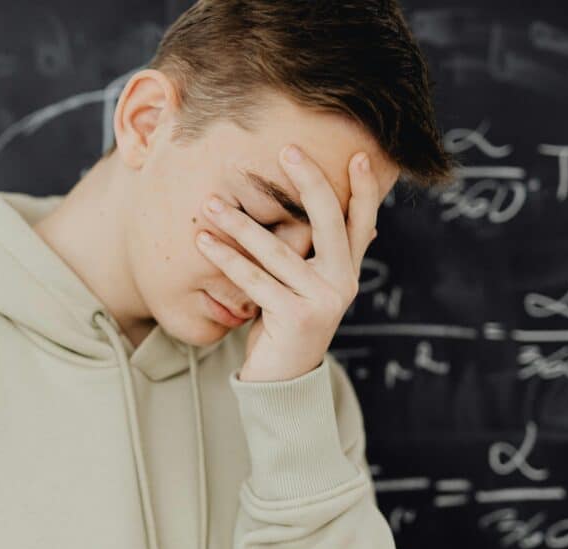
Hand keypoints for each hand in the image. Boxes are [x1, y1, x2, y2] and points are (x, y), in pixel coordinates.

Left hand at [195, 144, 380, 381]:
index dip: (363, 189)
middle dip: (309, 182)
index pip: (361, 222)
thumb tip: (330, 210)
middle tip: (286, 149)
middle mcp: (342, 283)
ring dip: (240, 223)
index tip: (358, 153)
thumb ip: (318, 254)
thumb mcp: (307, 287)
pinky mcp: (295, 317)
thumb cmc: (286, 324)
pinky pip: (254, 280)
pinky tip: (203, 241)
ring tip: (211, 202)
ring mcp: (322, 301)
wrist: (282, 381)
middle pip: (330, 222)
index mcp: (346, 272)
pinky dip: (226, 259)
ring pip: (278, 251)